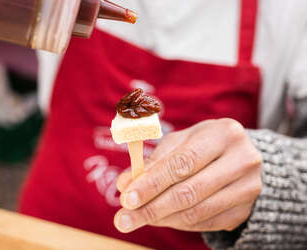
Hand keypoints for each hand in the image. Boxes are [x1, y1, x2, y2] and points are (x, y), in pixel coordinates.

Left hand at [114, 119, 261, 232]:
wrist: (242, 157)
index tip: (126, 198)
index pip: (182, 163)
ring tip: (136, 218)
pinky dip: (178, 223)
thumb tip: (124, 184)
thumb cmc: (203, 145)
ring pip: (196, 212)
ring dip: (161, 218)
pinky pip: (205, 223)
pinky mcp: (245, 210)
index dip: (152, 183)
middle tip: (123, 219)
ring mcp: (248, 188)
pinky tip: (160, 219)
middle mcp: (243, 160)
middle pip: (189, 192)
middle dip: (151, 208)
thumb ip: (153, 161)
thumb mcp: (180, 142)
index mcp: (224, 134)